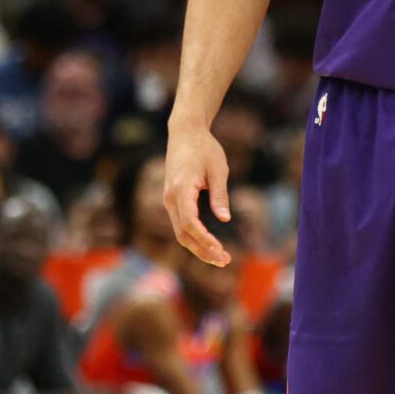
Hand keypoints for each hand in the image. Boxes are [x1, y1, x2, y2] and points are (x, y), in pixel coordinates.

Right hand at [162, 122, 231, 266]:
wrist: (184, 132)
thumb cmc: (204, 148)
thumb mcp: (218, 169)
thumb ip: (220, 194)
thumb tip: (225, 219)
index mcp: (181, 189)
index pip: (190, 224)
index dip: (205, 240)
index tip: (221, 250)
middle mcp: (170, 198)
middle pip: (183, 234)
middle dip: (203, 251)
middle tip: (225, 261)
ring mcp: (168, 200)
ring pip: (180, 232)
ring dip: (198, 247)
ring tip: (220, 258)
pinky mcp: (172, 200)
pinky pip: (180, 224)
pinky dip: (194, 237)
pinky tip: (209, 244)